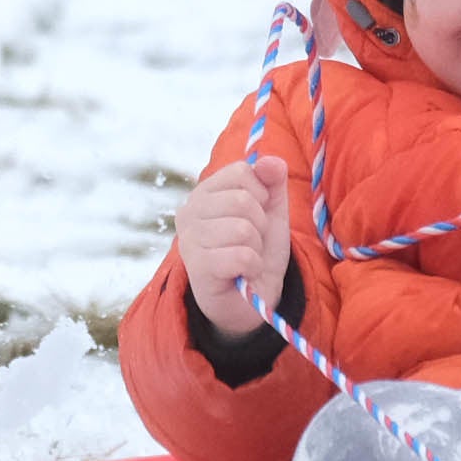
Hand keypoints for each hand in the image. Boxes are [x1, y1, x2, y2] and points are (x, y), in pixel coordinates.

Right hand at [175, 151, 293, 341]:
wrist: (251, 300)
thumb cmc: (257, 251)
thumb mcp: (271, 212)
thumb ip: (272, 182)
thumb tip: (270, 160)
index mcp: (204, 193)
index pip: (241, 171)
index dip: (261, 194)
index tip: (257, 216)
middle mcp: (188, 212)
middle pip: (242, 199)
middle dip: (260, 225)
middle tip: (251, 243)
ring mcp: (189, 240)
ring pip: (242, 228)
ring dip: (256, 248)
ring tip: (246, 259)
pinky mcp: (197, 268)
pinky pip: (242, 256)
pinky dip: (253, 267)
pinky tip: (243, 275)